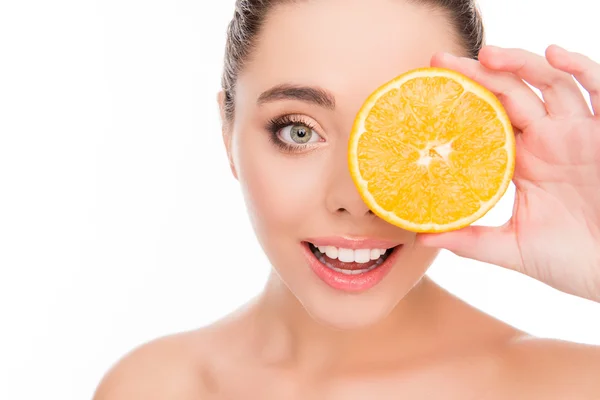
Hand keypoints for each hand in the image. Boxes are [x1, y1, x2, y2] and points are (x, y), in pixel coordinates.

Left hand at [419, 45, 599, 301]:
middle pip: (510, 92)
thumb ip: (471, 241)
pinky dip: (581, 67)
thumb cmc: (572, 261)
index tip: (428, 92)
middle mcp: (547, 141)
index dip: (460, 103)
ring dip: (521, 63)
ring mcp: (579, 133)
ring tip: (487, 55)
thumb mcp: (514, 249)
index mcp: (521, 162)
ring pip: (550, 82)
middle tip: (442, 61)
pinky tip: (555, 55)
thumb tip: (422, 238)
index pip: (486, 120)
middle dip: (478, 72)